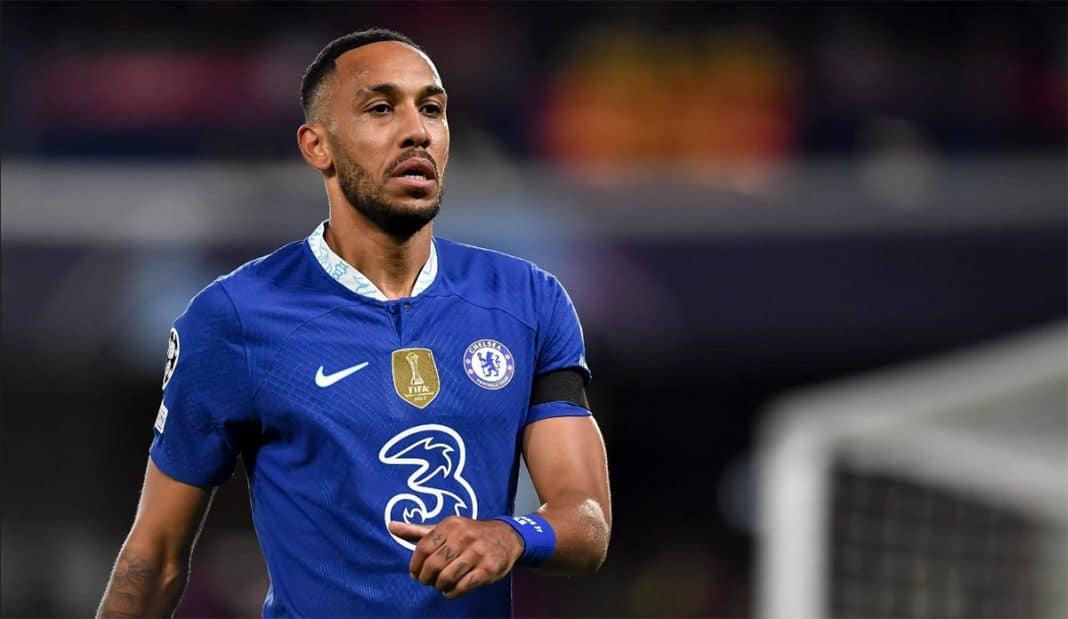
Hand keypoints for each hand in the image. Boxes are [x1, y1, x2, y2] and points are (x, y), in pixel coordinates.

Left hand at [388, 516, 523, 598]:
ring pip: (448, 577)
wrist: (507, 537)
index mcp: (451, 524)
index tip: (415, 573)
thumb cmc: (470, 534)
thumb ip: (418, 530)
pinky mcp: (488, 568)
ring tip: (440, 585)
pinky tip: (451, 590)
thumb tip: (390, 526)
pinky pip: (464, 586)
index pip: (423, 546)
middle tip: (427, 581)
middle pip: (434, 564)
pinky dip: (453, 593)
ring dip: (439, 586)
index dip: (415, 564)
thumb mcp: (446, 528)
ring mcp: (478, 552)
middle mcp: (465, 536)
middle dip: (426, 578)